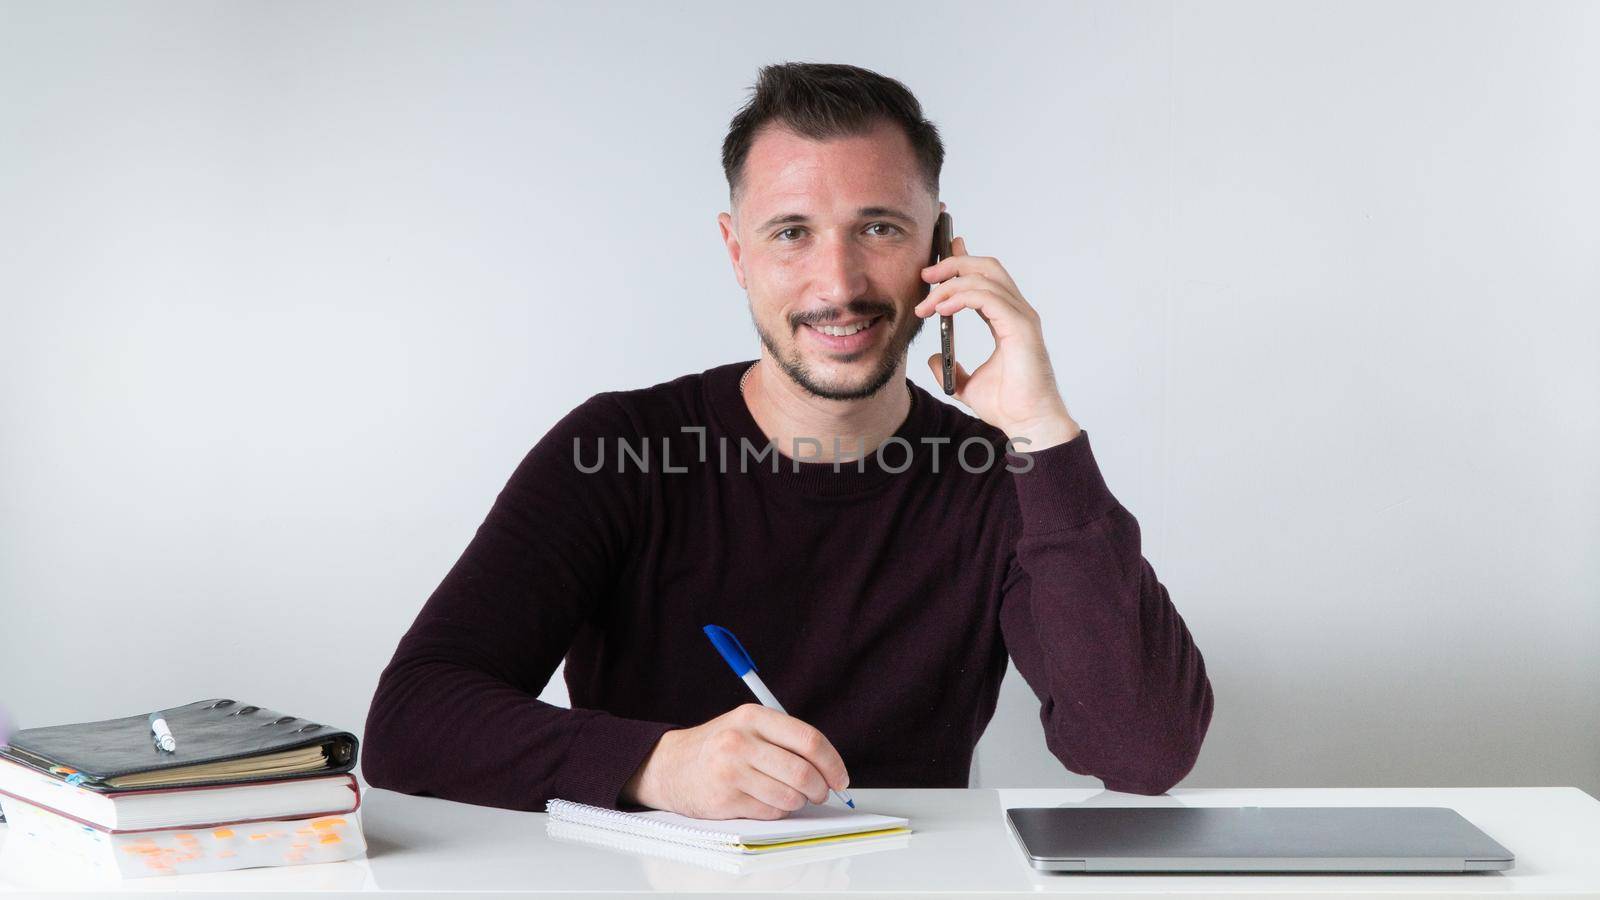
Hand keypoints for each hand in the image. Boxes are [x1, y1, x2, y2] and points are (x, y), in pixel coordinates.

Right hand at [620, 703, 850, 819]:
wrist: (670, 766)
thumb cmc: (719, 747)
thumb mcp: (748, 727)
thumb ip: (786, 740)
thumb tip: (829, 768)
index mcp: (753, 717)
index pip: (808, 740)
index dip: (832, 763)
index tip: (840, 778)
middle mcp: (740, 741)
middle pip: (802, 772)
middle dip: (820, 789)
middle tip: (821, 793)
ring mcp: (730, 772)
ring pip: (789, 797)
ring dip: (798, 802)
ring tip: (791, 796)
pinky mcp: (724, 800)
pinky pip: (770, 812)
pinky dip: (777, 811)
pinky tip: (766, 800)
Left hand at [914, 234, 1081, 450]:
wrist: (1027, 424)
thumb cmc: (1007, 405)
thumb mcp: (964, 384)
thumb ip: (948, 368)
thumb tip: (930, 358)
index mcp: (1007, 320)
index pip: (985, 278)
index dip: (962, 262)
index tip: (936, 262)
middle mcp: (1018, 312)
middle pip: (986, 267)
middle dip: (953, 263)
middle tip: (925, 275)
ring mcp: (1022, 317)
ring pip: (984, 277)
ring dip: (950, 284)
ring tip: (926, 303)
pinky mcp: (1021, 327)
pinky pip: (987, 297)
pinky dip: (960, 297)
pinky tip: (942, 310)